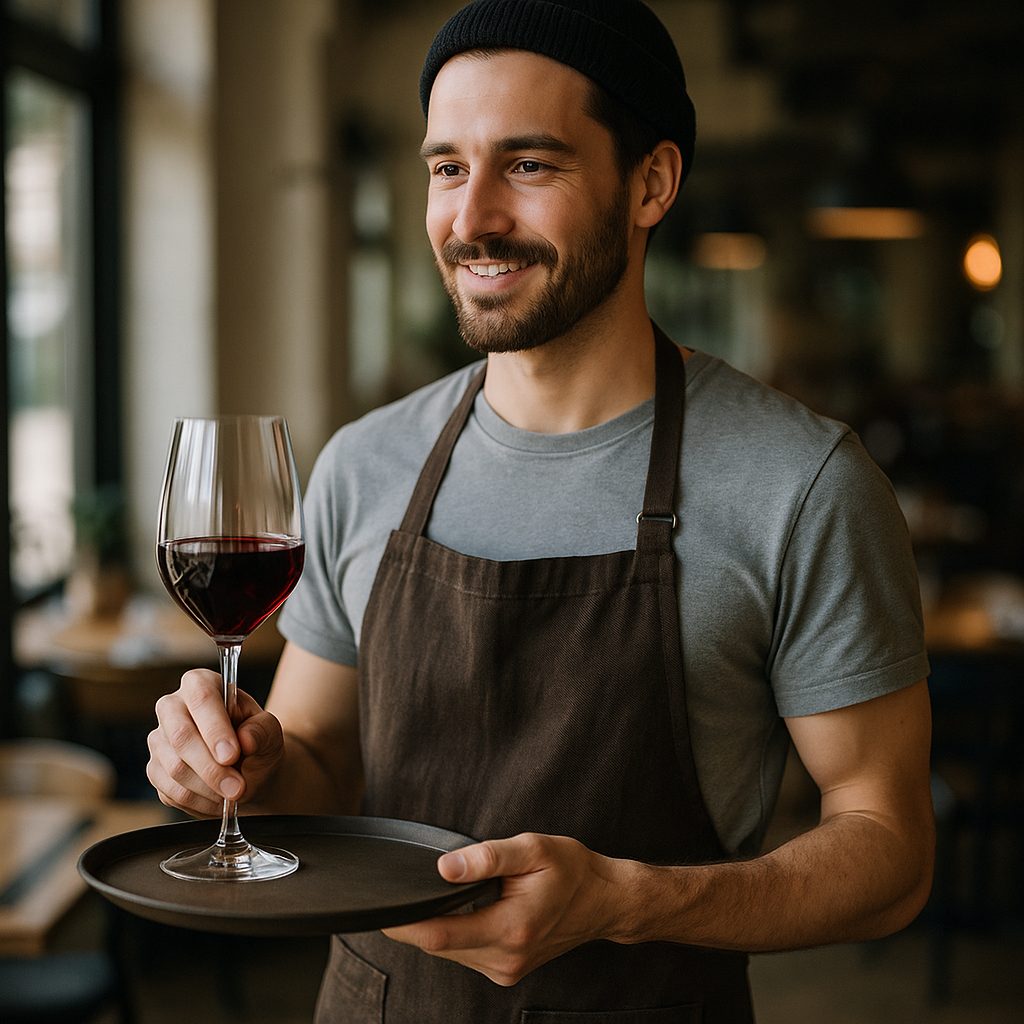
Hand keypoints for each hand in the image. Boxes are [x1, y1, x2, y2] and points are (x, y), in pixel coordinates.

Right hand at [146, 668, 284, 816]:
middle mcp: (173, 707)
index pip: (201, 698)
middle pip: (180, 735)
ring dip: (208, 787)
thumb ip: (263, 730)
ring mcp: (160, 739)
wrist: (250, 769)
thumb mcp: (271, 732)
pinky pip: (170, 790)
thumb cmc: (258, 742)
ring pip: (175, 767)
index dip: (214, 728)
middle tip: (237, 788)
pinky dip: (199, 801)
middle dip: (211, 768)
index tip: (232, 755)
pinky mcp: (155, 769)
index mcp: (201, 683)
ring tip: (235, 793)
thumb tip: (245, 738)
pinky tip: (218, 799)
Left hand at [382, 833, 627, 985]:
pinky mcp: (506, 970)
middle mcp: (505, 958)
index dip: (404, 924)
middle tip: (402, 891)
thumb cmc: (572, 870)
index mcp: (511, 928)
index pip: (440, 934)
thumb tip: (445, 867)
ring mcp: (505, 969)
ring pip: (450, 953)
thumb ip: (488, 857)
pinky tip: (465, 909)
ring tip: (444, 894)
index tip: (381, 909)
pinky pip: (465, 953)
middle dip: (416, 922)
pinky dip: (455, 933)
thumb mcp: (533, 849)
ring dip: (437, 926)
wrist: (604, 901)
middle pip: (439, 946)